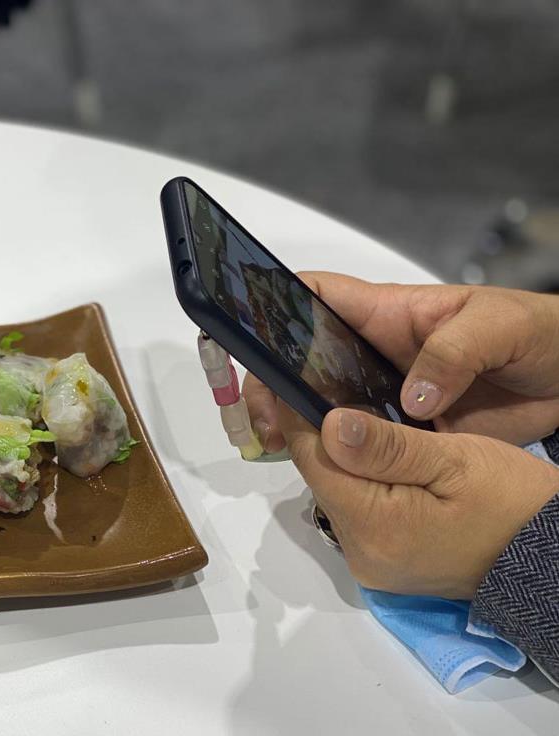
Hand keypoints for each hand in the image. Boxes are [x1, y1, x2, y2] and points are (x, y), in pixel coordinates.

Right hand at [245, 273, 558, 451]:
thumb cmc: (538, 333)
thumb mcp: (499, 326)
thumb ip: (454, 353)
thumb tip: (411, 400)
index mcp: (388, 313)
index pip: (314, 296)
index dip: (272, 305)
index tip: (246, 335)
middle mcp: (374, 353)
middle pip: (301, 358)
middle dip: (269, 380)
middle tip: (263, 418)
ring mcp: (385, 395)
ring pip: (322, 403)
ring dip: (294, 421)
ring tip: (276, 445)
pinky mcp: (404, 434)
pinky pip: (358, 443)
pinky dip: (334, 456)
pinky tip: (317, 469)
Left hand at [280, 404, 558, 597]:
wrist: (553, 555)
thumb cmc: (514, 501)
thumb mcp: (456, 460)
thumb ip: (388, 446)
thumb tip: (327, 424)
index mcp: (374, 528)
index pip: (312, 460)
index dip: (301, 415)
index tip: (298, 375)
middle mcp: (360, 554)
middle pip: (321, 477)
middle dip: (322, 434)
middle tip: (335, 385)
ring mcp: (372, 563)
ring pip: (337, 492)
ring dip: (344, 457)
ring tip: (357, 412)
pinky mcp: (386, 562)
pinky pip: (358, 510)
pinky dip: (363, 480)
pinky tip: (377, 453)